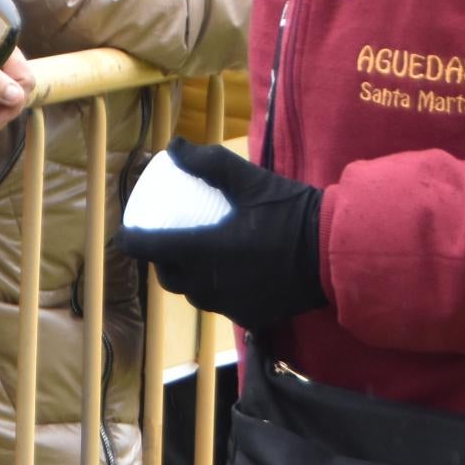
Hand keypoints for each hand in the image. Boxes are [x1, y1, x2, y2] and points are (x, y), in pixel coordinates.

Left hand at [119, 140, 328, 332]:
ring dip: (187, 278)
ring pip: (194, 294)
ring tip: (194, 258)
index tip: (129, 230)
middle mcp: (209, 284)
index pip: (146, 249)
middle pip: (168, 276)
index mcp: (201, 251)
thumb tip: (174, 146)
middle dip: (160, 261)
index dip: (130, 239)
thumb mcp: (250, 180)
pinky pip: (221, 305)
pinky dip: (217, 291)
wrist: (336, 253)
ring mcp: (229, 305)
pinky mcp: (250, 318)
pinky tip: (226, 276)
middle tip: (168, 241)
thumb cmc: (291, 212)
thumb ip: (209, 163)